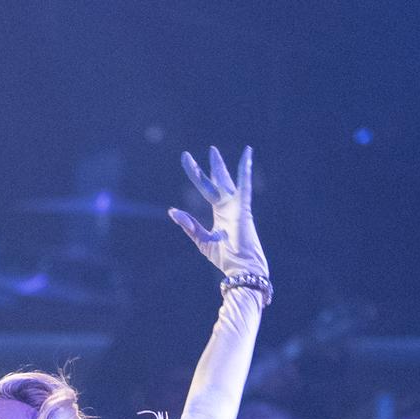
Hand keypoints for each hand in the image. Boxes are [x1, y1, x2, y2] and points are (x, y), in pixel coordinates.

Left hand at [168, 144, 264, 281]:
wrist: (240, 268)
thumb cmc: (224, 257)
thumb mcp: (202, 240)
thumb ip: (189, 225)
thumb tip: (172, 211)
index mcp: (220, 213)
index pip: (207, 189)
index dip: (198, 175)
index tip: (188, 161)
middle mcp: (229, 206)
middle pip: (218, 181)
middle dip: (213, 166)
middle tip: (210, 149)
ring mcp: (237, 207)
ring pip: (227, 181)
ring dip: (221, 166)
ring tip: (215, 150)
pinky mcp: (243, 209)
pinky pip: (244, 186)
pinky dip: (245, 171)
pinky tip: (247, 156)